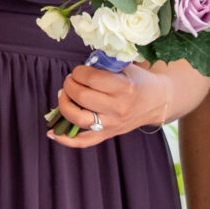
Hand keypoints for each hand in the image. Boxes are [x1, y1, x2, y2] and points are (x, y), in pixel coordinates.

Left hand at [49, 62, 172, 147]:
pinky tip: (52, 133)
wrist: (157, 101)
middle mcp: (118, 108)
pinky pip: (85, 141)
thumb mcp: (124, 67)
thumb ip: (102, 67)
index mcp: (124, 88)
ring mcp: (113, 124)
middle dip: (69, 85)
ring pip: (78, 119)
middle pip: (82, 98)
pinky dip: (66, 140)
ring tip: (64, 95)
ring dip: (64, 105)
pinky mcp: (108, 134)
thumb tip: (77, 71)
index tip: (79, 71)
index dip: (78, 72)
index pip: (91, 79)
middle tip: (71, 80)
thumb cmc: (137, 80)